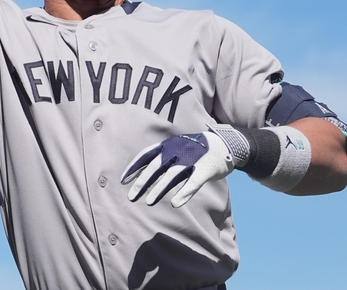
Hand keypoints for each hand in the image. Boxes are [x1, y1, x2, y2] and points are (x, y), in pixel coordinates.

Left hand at [120, 128, 234, 207]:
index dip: (133, 169)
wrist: (223, 143)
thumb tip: (140, 174)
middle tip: (131, 197)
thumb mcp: (175, 148)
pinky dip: (184, 193)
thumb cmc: (193, 149)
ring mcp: (191, 159)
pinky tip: (175, 204)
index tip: (123, 182)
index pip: (145, 156)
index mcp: (167, 145)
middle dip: (142, 183)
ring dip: (158, 190)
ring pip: (171, 176)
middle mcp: (177, 150)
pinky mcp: (205, 169)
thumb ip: (160, 159)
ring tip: (148, 202)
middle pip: (155, 167)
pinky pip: (193, 182)